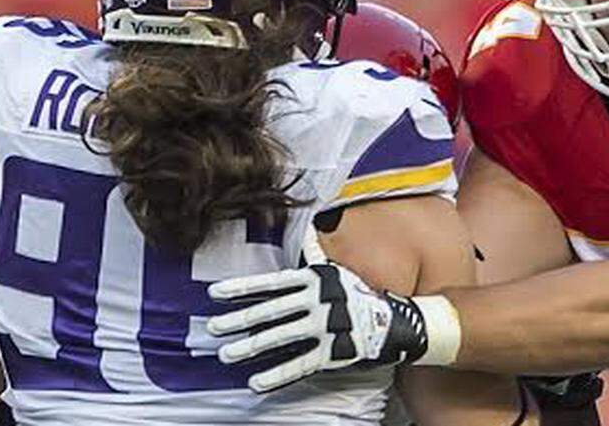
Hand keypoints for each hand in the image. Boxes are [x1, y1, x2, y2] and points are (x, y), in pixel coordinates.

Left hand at [206, 263, 435, 391]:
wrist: (396, 321)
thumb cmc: (359, 295)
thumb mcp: (336, 271)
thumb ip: (314, 255)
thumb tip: (307, 227)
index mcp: (316, 279)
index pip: (272, 283)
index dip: (242, 288)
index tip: (215, 294)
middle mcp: (318, 300)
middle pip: (271, 311)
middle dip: (238, 320)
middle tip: (212, 328)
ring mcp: (326, 327)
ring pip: (281, 337)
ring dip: (250, 347)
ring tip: (226, 354)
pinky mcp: (334, 352)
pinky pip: (300, 364)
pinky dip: (276, 374)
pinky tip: (256, 381)